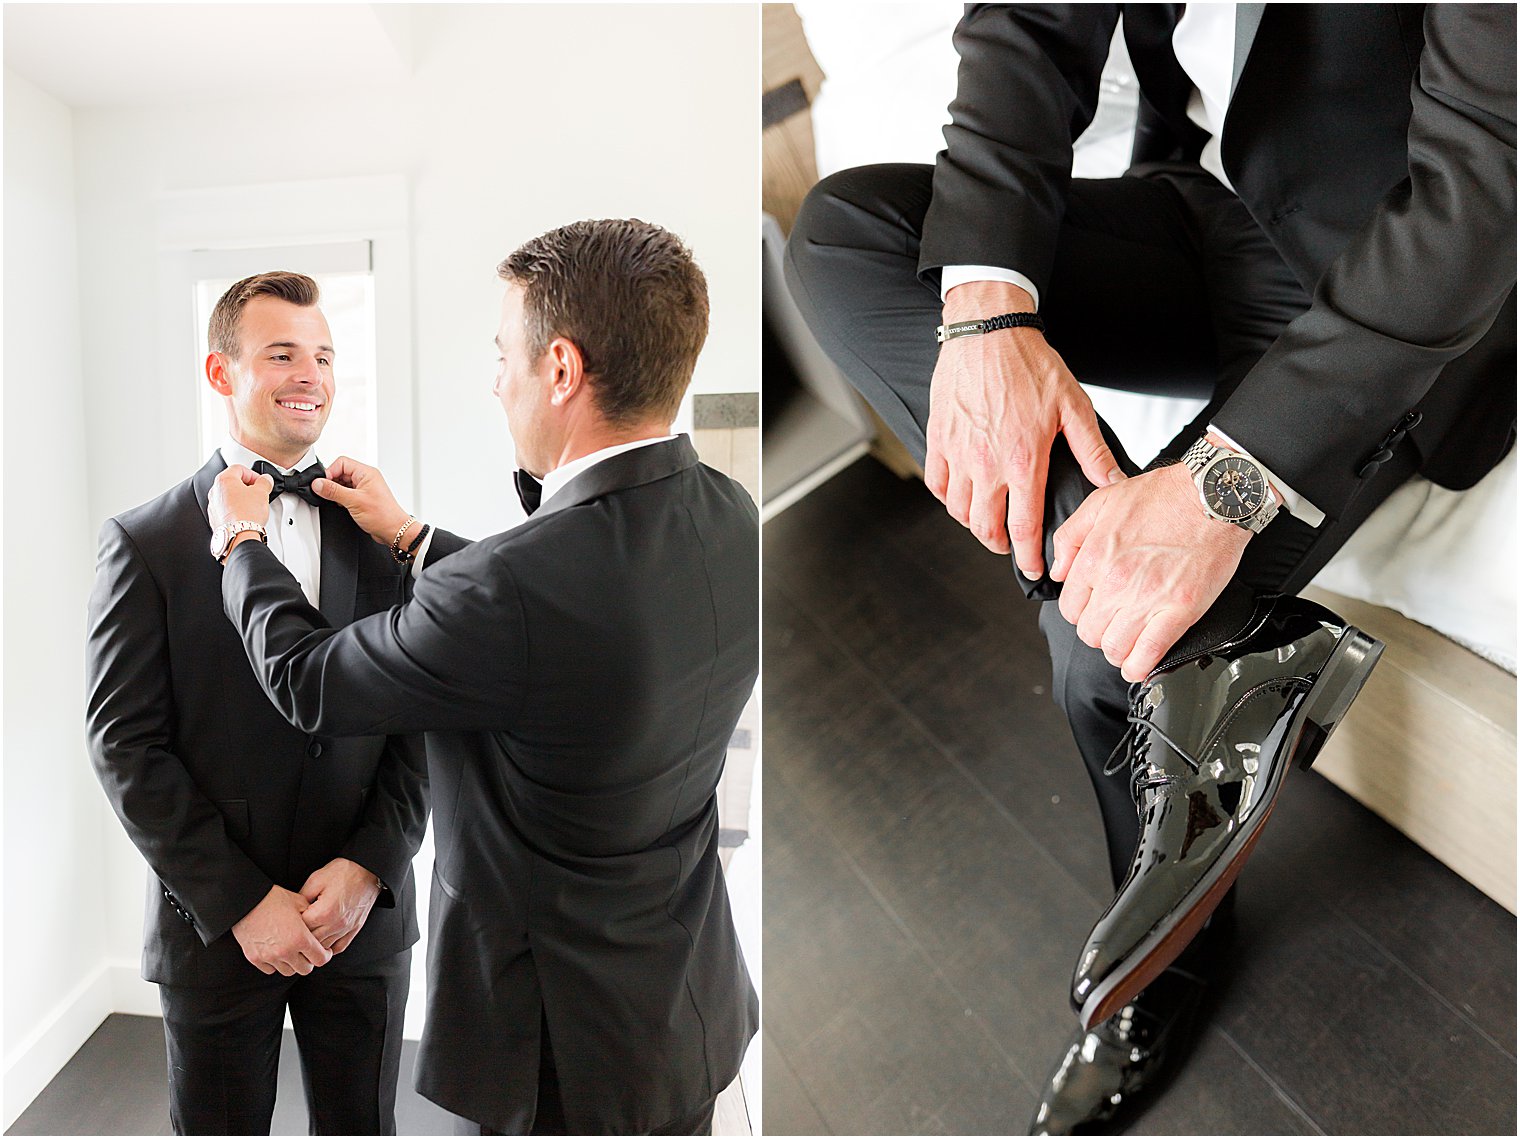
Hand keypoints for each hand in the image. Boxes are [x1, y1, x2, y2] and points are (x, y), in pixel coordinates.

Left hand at [209, 465, 272, 530]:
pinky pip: (226, 509)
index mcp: (224, 480)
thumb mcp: (262, 492)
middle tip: (258, 492)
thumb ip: (264, 482)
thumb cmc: (246, 514)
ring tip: (253, 505)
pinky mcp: (215, 518)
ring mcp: (213, 505)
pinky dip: (236, 509)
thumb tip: (265, 480)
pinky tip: (246, 515)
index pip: (239, 468)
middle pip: (232, 482)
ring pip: (229, 496)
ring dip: (241, 498)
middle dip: (247, 486)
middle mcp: (215, 491)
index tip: (260, 481)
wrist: (239, 536)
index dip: (253, 474)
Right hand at [231, 885, 332, 975]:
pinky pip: (270, 969)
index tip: (324, 950)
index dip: (325, 955)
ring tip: (292, 951)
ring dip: (293, 964)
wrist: (246, 900)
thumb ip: (312, 917)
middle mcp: (285, 951)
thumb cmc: (273, 898)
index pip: (320, 959)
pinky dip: (276, 964)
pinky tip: (277, 952)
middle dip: (309, 961)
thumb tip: (320, 925)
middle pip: (305, 969)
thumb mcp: (299, 902)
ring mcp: (269, 957)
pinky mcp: (255, 958)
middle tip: (308, 952)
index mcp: (300, 938)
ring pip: (288, 971)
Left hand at [298, 857, 380, 953]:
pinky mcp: (355, 928)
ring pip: (325, 948)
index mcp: (324, 912)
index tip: (290, 921)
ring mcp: (347, 928)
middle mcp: (336, 924)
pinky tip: (324, 942)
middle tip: (296, 930)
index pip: (301, 930)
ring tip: (308, 937)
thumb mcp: (316, 879)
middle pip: (312, 942)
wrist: (368, 869)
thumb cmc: (344, 871)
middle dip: (303, 937)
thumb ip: (301, 897)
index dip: (293, 926)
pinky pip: (340, 947)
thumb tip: (294, 910)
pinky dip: (330, 948)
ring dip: (315, 944)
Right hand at [313, 456, 411, 547]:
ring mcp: (364, 488)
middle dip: (332, 483)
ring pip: (342, 484)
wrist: (393, 531)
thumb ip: (334, 491)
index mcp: (366, 472)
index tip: (322, 484)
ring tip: (338, 501)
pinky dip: (340, 499)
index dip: (329, 472)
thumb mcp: (354, 501)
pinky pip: (346, 493)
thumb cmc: (383, 515)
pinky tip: (342, 506)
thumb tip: (318, 483)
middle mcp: (366, 478)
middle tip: (327, 494)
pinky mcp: (362, 498)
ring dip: (336, 492)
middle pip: (340, 472)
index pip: (341, 462)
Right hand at [926, 282, 1122, 572]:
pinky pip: (937, 484)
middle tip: (1011, 546)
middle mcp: (987, 463)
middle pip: (986, 528)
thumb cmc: (1029, 364)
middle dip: (999, 545)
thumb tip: (1114, 483)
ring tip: (989, 519)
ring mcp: (958, 453)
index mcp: (1024, 460)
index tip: (1035, 569)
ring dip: (975, 523)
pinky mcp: (939, 439)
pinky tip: (962, 495)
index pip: (1025, 527)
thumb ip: (1092, 451)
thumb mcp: (1073, 406)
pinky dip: (949, 498)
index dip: (1030, 556)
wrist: (988, 331)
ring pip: (959, 511)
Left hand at [1049, 463, 1251, 681]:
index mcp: (1094, 558)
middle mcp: (1116, 582)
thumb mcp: (1101, 502)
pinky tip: (1140, 664)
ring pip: (1114, 649)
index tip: (1093, 609)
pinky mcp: (1179, 611)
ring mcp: (1147, 599)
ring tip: (1126, 643)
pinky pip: (1148, 655)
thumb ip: (1070, 538)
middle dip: (1098, 632)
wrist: (1212, 496)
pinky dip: (1140, 667)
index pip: (1070, 608)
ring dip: (1118, 651)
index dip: (1081, 612)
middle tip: (1112, 624)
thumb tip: (1058, 571)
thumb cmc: (1164, 496)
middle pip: (1089, 633)